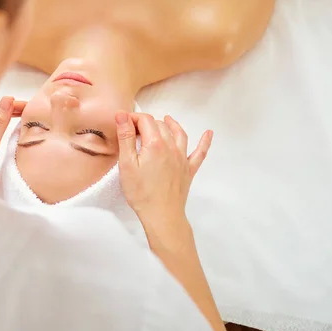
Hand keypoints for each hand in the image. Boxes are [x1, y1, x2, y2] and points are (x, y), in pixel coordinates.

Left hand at [0, 96, 25, 183]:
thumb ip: (0, 120)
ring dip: (7, 112)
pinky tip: (1, 126)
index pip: (4, 106)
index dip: (18, 104)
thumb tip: (8, 99)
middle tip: (29, 108)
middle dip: (14, 106)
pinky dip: (0, 120)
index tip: (32, 105)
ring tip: (19, 114)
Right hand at [115, 112, 212, 242]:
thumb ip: (126, 137)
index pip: (145, 120)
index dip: (133, 118)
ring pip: (179, 134)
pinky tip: (208, 133)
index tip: (124, 122)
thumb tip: (122, 115)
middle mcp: (171, 147)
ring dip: (172, 124)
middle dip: (148, 122)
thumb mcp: (127, 164)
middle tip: (136, 128)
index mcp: (155, 144)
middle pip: (160, 125)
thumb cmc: (142, 193)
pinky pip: (200, 152)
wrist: (161, 215)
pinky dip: (204, 142)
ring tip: (166, 119)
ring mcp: (182, 158)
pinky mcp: (188, 170)